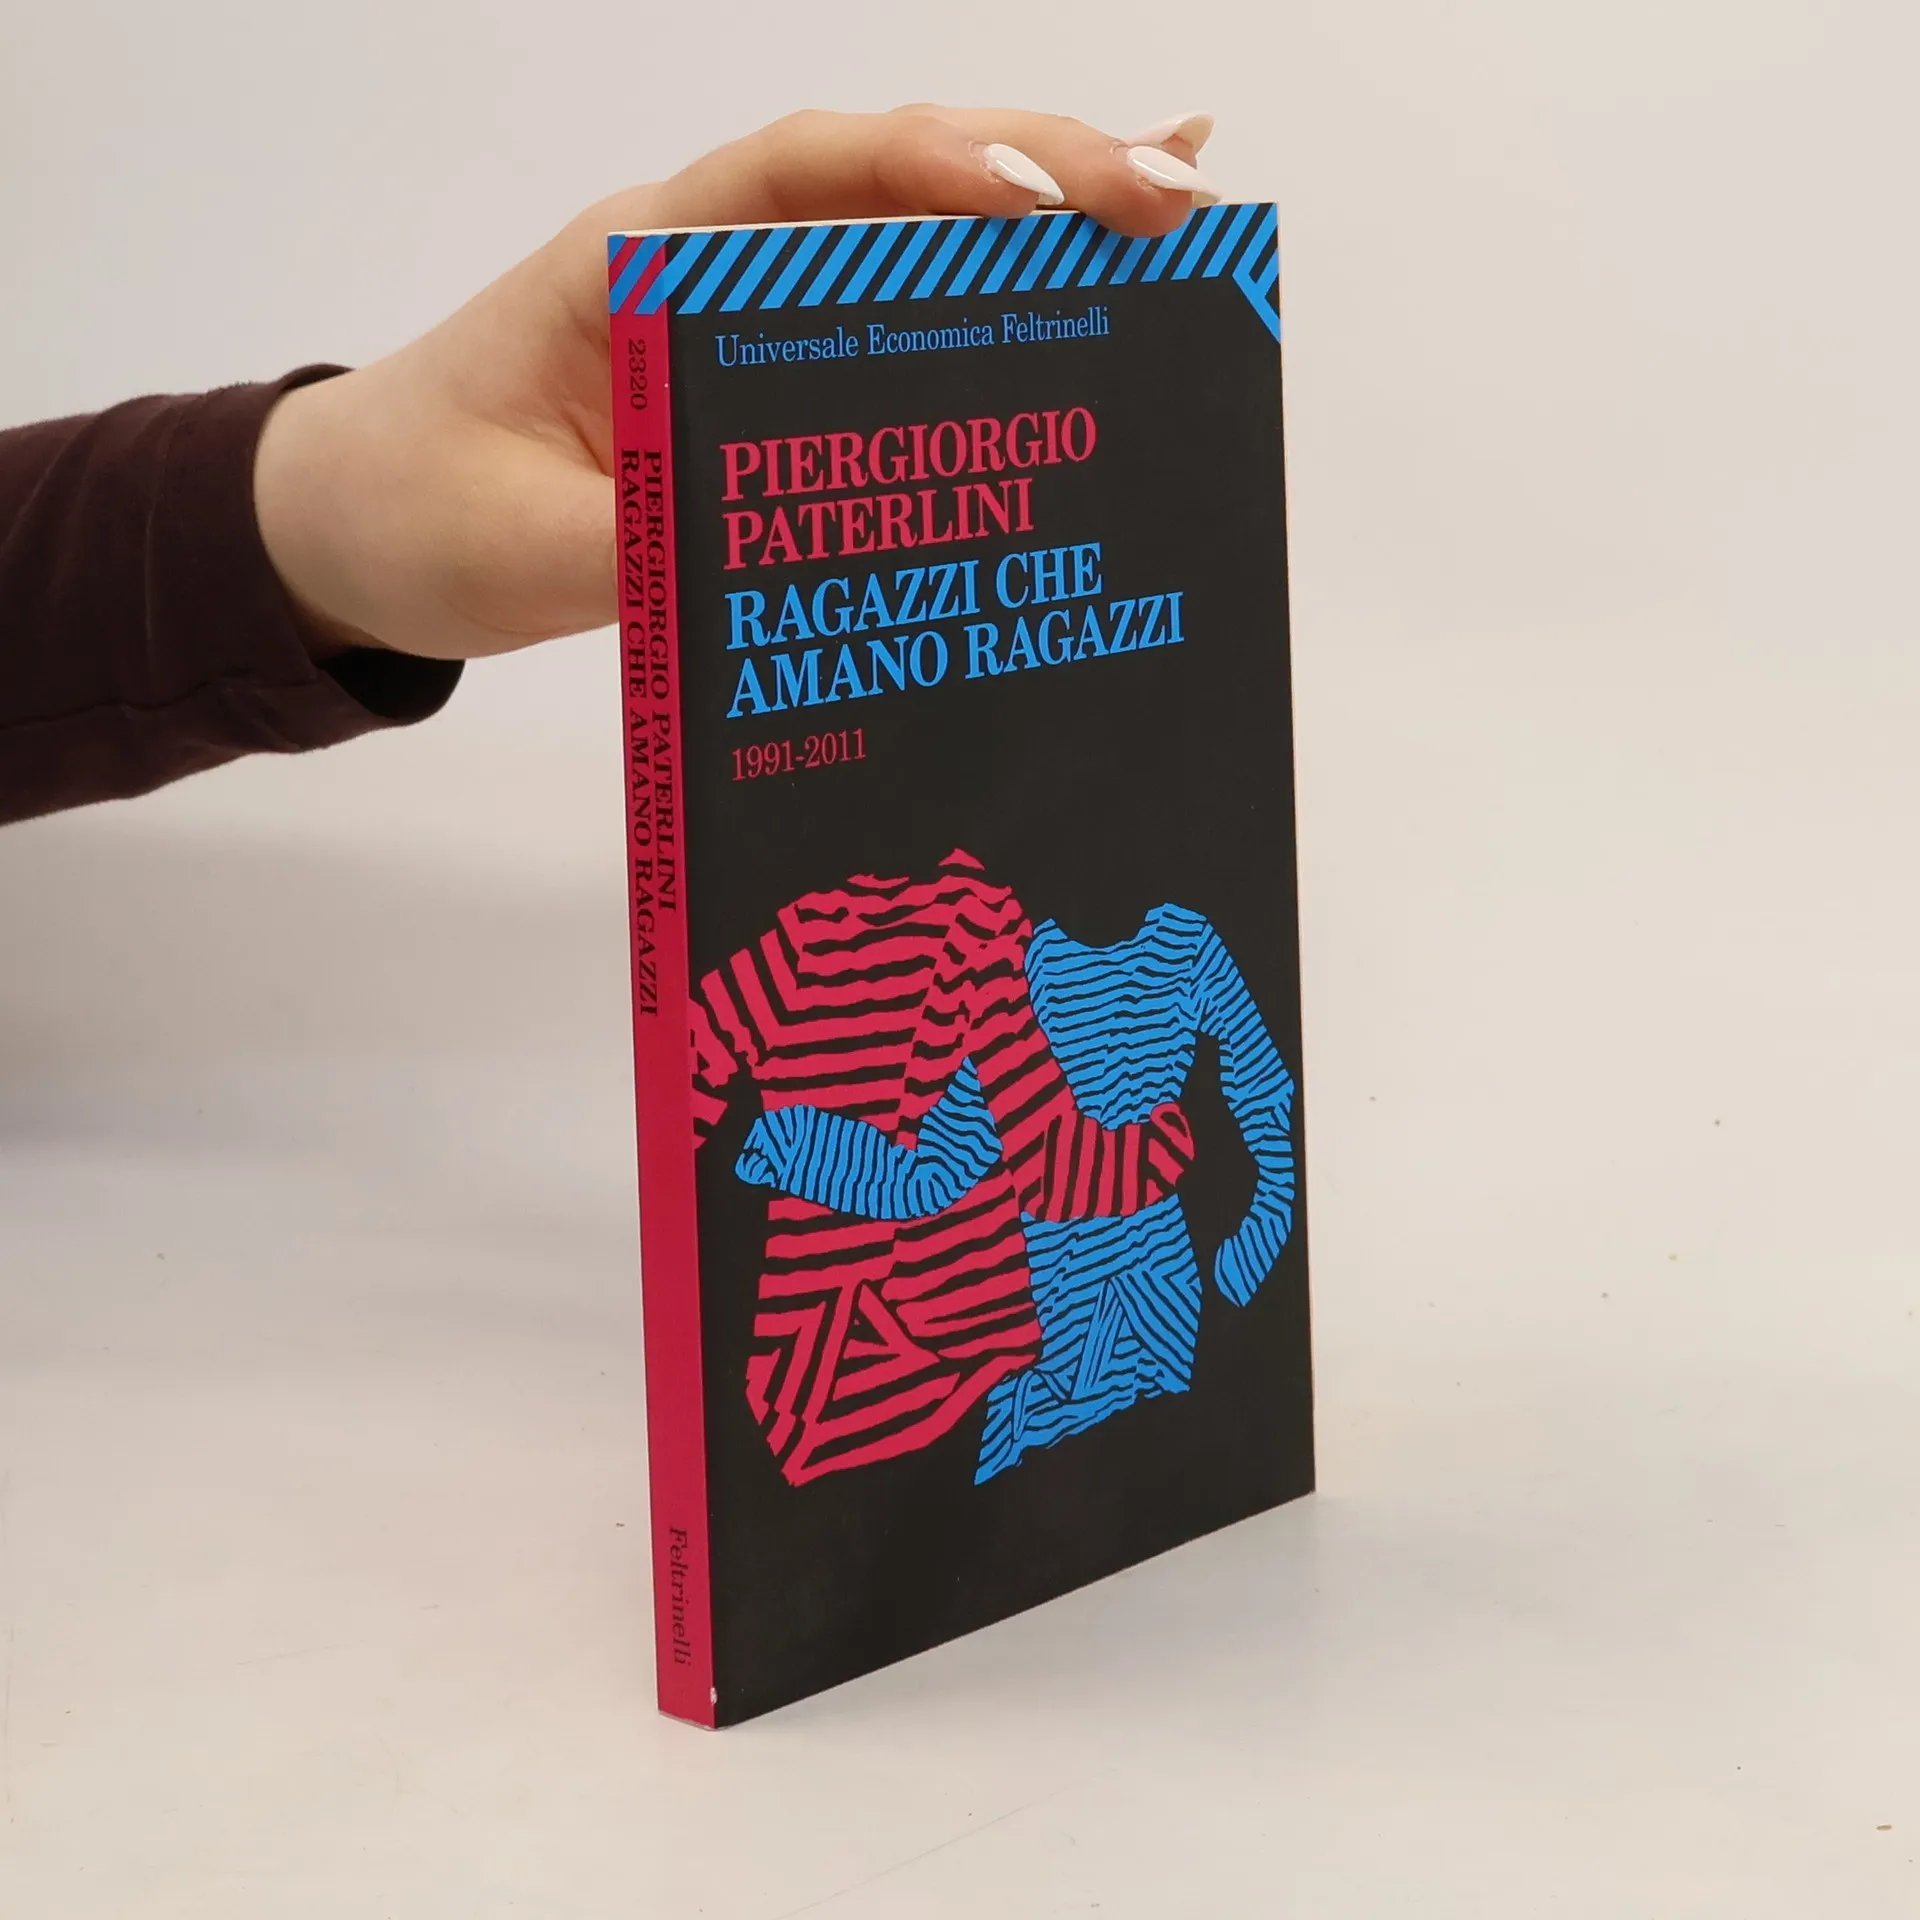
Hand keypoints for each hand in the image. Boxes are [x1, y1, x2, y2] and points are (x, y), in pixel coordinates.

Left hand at [253, 106, 1217, 662]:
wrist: (349, 529)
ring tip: (1177, 232)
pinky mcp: (745, 385)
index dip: (930, 169)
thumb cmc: (416, 512)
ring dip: (1034, 231)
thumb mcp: (530, 549)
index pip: (801, 178)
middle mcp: (698, 267)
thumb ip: (664, 545)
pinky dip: (976, 314)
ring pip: (900, 246)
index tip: (1038, 195)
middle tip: (1180, 201)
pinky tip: (1071, 306)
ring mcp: (729, 319)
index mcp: (634, 265)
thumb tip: (823, 559)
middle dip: (1036, 175)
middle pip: (885, 183)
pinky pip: (877, 334)